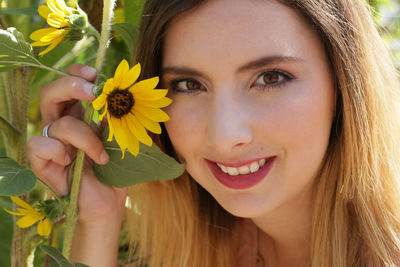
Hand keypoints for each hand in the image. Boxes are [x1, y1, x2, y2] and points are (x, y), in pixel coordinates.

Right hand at [28, 64, 126, 224]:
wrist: (108, 201)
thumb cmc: (114, 169)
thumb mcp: (120, 138)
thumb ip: (116, 116)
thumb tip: (119, 93)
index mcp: (79, 115)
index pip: (68, 84)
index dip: (77, 73)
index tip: (96, 73)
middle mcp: (61, 125)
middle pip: (51, 93)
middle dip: (71, 86)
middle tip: (93, 92)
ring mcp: (51, 144)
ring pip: (57, 122)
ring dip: (84, 136)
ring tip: (101, 155)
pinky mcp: (42, 163)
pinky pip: (38, 144)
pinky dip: (57, 150)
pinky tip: (71, 161)